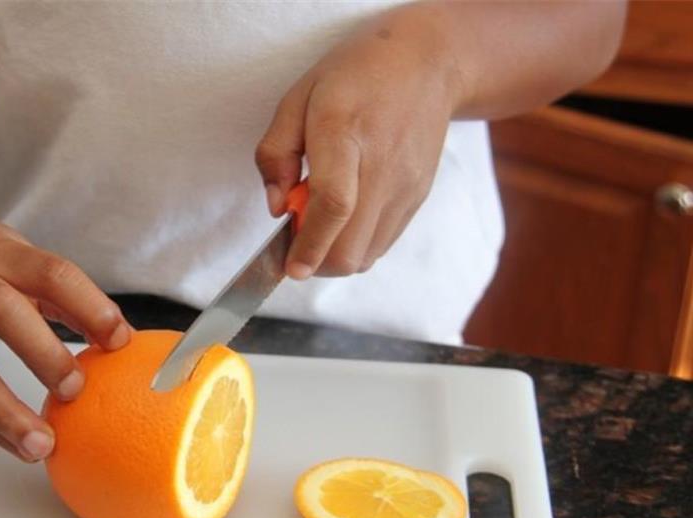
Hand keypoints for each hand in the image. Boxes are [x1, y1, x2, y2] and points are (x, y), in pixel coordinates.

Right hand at [0, 202, 130, 461]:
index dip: (89, 306)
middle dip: (42, 354)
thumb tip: (117, 340)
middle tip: (77, 391)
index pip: (49, 273)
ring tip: (41, 446)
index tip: (120, 341)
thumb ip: (64, 296)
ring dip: (4, 412)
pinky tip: (17, 445)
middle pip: (1, 311)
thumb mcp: (21, 257)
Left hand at [255, 5, 459, 277]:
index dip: (310, 244)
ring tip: (322, 220)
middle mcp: (382, 166)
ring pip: (366, 255)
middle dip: (316, 261)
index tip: (291, 268)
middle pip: (351, 247)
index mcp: (344, 132)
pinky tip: (345, 217)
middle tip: (298, 236)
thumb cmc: (355, 77)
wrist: (427, 64)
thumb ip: (275, 154)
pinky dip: (355, 246)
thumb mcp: (297, 98)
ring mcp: (405, 187)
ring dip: (335, 255)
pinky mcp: (417, 199)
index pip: (333, 204)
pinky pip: (381, 244)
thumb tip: (277, 208)